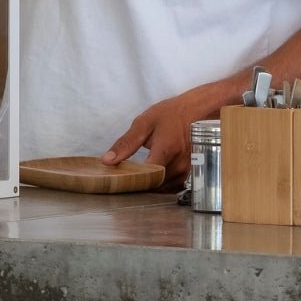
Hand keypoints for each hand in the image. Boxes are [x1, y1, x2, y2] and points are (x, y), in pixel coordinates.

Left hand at [102, 83, 223, 186]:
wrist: (193, 112)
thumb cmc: (167, 115)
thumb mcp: (143, 123)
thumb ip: (126, 143)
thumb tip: (108, 160)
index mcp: (166, 151)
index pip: (147, 177)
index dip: (131, 181)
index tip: (118, 180)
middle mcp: (179, 165)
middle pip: (155, 185)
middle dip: (138, 184)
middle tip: (123, 179)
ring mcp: (186, 171)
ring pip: (164, 188)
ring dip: (149, 185)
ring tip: (134, 177)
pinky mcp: (190, 173)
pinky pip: (172, 185)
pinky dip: (160, 184)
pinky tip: (150, 177)